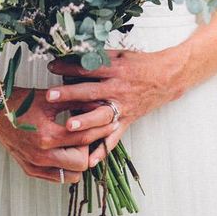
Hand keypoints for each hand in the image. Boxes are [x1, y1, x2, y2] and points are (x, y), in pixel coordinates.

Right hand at [0, 77, 119, 183]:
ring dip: (80, 161)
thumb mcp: (51, 98)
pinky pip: (57, 178)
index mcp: (46, 135)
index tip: (110, 122)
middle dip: (91, 148)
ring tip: (80, 143)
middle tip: (92, 133)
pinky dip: (66, 168)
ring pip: (71, 175)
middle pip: (81, 163)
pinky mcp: (30, 169)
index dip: (100, 130)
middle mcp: (40, 155)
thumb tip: (101, 106)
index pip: (84, 139)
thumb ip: (76, 103)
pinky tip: (68, 151)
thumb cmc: (22, 102)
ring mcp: (34, 165)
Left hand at [46, 49, 183, 166]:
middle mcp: (118, 89)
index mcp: (115, 69)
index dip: (69, 66)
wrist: (165, 77)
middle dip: (69, 94)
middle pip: (91, 91)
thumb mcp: (119, 55)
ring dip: (85, 122)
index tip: (51, 67)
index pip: (88, 68)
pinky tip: (90, 160)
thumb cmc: (139, 64)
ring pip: (102, 116)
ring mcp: (123, 107)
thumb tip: (72, 56)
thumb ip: (98, 57)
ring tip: (69, 126)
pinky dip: (103, 150)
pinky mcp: (127, 121)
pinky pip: (114, 137)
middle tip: (50, 96)